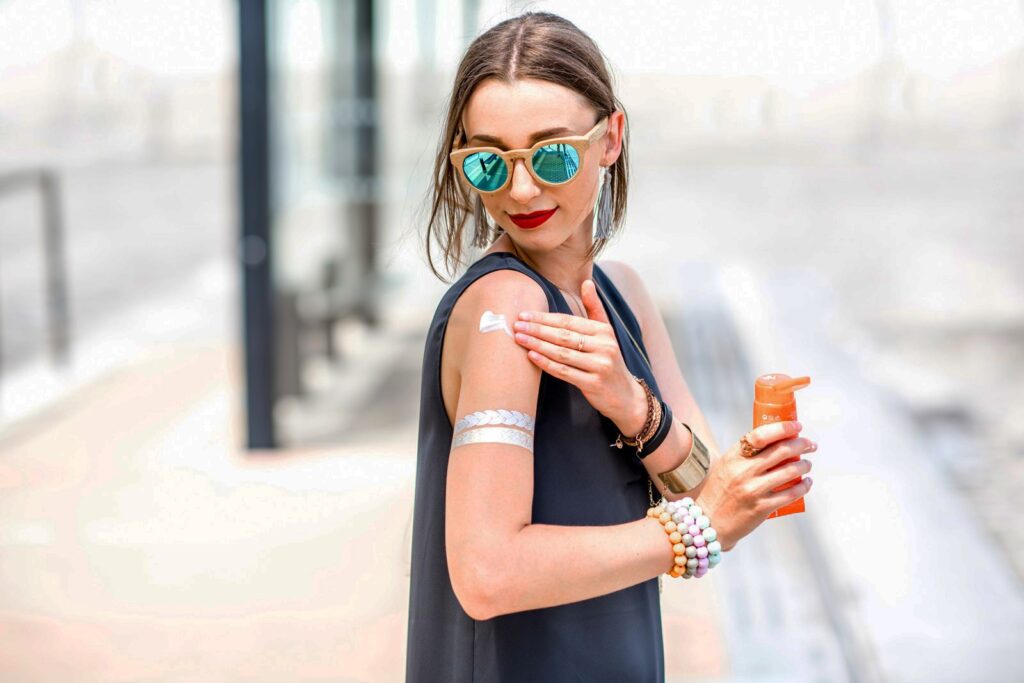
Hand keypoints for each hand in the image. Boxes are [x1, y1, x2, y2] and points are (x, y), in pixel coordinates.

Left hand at [513, 279, 645, 433]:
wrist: (625, 396)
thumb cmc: (609, 361)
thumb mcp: (606, 333)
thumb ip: (595, 308)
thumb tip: (587, 282)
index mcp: (604, 331)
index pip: (569, 321)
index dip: (545, 318)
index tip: (524, 314)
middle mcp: (604, 346)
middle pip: (563, 335)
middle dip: (537, 329)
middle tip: (516, 325)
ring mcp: (600, 366)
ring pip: (562, 353)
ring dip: (537, 345)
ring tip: (519, 338)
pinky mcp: (594, 384)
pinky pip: (565, 372)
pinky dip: (547, 364)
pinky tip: (532, 356)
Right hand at [694, 420, 816, 551]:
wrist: (709, 522)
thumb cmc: (719, 492)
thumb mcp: (726, 466)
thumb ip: (746, 455)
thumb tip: (776, 442)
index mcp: (734, 457)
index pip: (760, 435)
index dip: (783, 428)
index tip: (797, 426)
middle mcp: (743, 471)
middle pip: (781, 451)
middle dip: (801, 444)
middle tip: (810, 444)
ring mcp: (753, 489)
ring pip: (790, 471)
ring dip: (805, 465)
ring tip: (808, 464)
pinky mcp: (762, 508)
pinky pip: (791, 494)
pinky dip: (804, 486)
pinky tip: (807, 483)